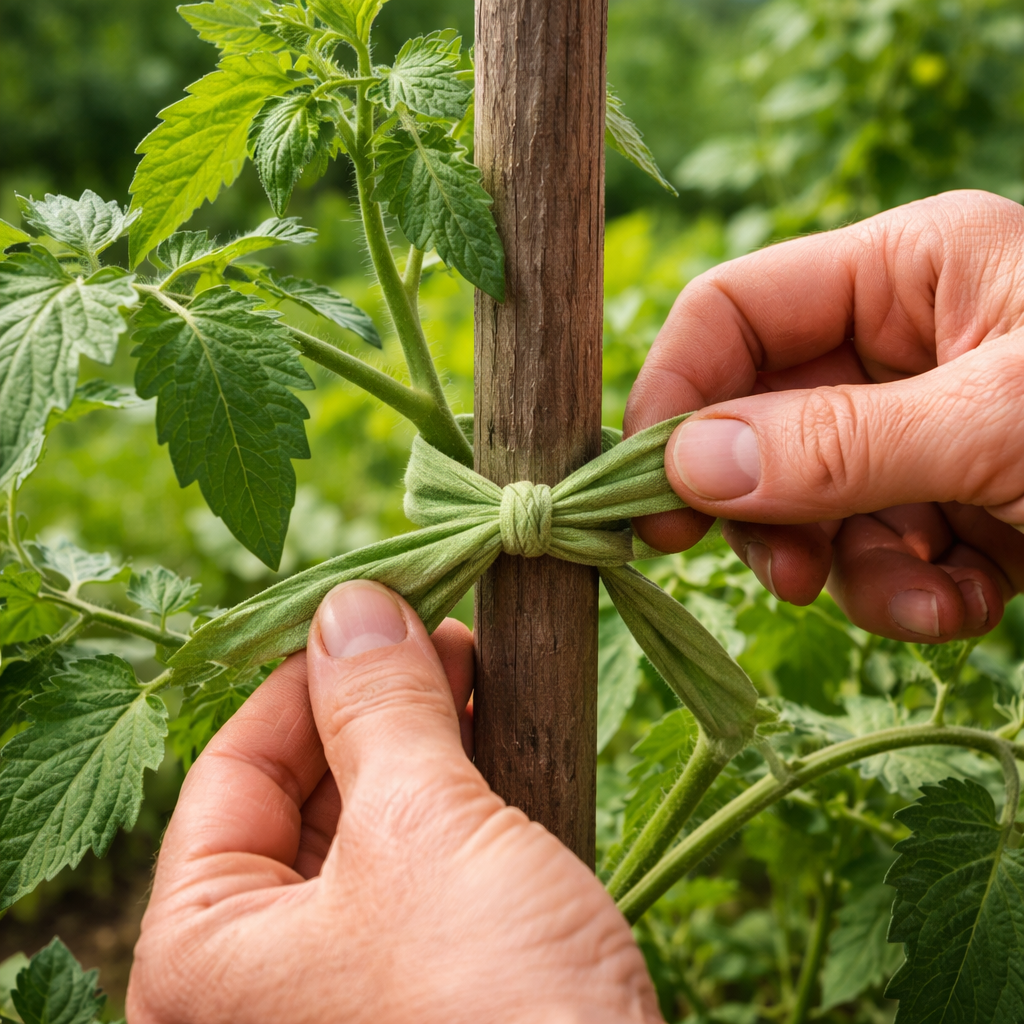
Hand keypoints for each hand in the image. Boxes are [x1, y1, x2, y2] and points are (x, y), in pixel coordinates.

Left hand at [126, 581, 660, 1023]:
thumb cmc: (489, 1002)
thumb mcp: (423, 829)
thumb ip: (378, 707)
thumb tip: (352, 604)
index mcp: (202, 960)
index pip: (231, 771)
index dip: (304, 677)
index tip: (372, 612)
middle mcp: (256, 987)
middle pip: (300, 798)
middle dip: (373, 706)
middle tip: (440, 634)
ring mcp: (340, 992)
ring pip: (366, 831)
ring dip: (420, 744)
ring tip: (475, 670)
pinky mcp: (417, 994)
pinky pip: (416, 874)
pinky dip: (451, 802)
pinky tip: (497, 742)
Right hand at [624, 190, 1023, 642]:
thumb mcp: (1000, 425)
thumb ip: (835, 443)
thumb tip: (684, 466)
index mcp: (910, 270)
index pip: (735, 313)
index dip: (677, 396)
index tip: (647, 493)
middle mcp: (908, 342)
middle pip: (764, 419)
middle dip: (771, 506)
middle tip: (776, 574)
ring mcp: (929, 428)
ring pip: (817, 501)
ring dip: (854, 568)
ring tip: (924, 600)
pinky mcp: (959, 502)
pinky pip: (882, 549)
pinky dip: (910, 593)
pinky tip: (971, 607)